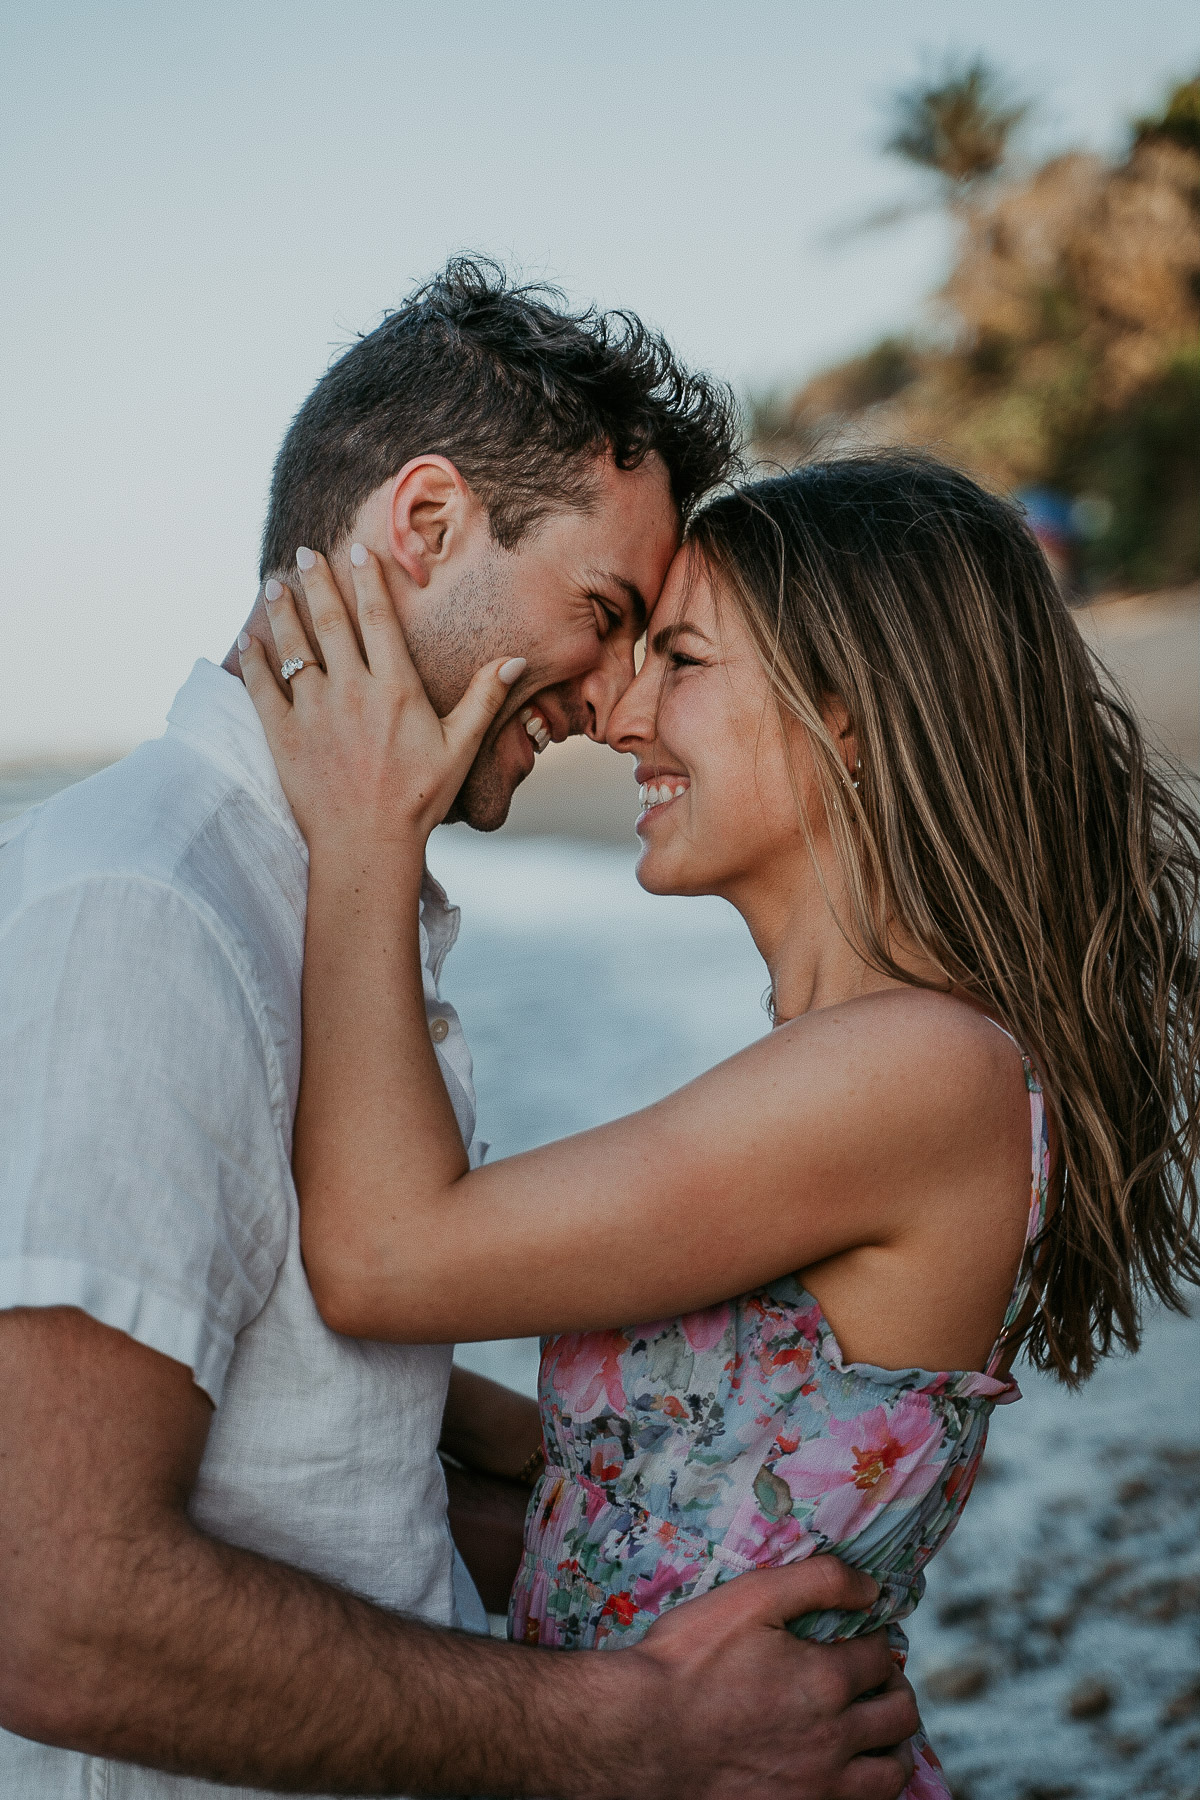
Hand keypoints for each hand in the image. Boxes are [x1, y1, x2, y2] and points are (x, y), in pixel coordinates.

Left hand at [239, 546, 525, 849]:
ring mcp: (313, 711)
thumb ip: (484, 699)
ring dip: (284, 611)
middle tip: (306, 553)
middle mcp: (352, 690)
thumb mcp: (460, 748)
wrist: (367, 845)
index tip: (356, 551)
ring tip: (276, 583)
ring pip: (294, 647)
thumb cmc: (418, 800)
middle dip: (318, 582)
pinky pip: (261, 687)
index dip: (366, 579)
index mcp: (395, 688)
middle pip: (331, 621)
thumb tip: (516, 660)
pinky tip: (246, 638)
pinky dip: (252, 659)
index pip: (378, 618)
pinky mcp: (282, 735)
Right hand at [628, 1557, 918, 1799]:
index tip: (863, 1637)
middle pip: (900, 1714)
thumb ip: (817, 1581)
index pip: (881, 1656)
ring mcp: (820, 1786)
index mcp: (826, 1680)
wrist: (640, 1737)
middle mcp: (834, 1738)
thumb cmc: (686, 1663)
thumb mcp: (750, 1599)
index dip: (877, 1640)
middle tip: (875, 1679)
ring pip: (892, 1772)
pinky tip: (845, 1768)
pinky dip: (865, 1785)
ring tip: (873, 1728)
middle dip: (894, 1688)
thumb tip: (870, 1587)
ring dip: (892, 1744)